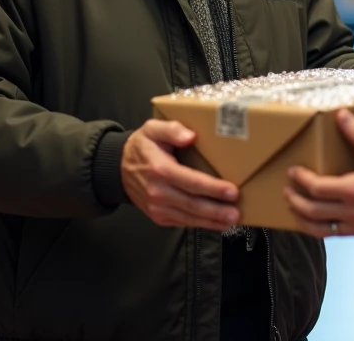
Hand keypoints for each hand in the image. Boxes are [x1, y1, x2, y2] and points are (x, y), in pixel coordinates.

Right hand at [121, 119, 240, 231]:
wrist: (117, 168)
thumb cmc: (141, 147)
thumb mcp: (153, 129)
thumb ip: (172, 129)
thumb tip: (190, 136)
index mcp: (160, 170)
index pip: (191, 181)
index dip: (212, 188)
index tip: (231, 191)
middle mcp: (158, 192)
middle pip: (192, 204)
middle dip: (216, 210)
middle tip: (236, 213)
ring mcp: (157, 207)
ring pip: (188, 217)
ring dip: (211, 221)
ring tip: (231, 220)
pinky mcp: (158, 216)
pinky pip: (182, 222)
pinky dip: (200, 224)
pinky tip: (216, 223)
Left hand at [284, 110, 353, 239]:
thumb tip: (341, 115)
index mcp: (352, 189)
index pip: (316, 187)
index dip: (301, 179)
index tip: (293, 171)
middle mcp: (351, 211)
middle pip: (312, 211)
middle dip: (295, 201)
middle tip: (287, 192)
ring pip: (321, 229)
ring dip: (304, 220)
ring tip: (296, 212)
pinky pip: (338, 235)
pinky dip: (324, 229)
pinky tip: (324, 222)